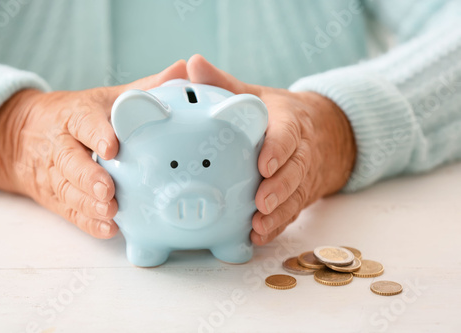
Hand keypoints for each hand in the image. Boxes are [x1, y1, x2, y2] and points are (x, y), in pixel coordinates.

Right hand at [0, 60, 187, 238]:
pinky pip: (69, 211)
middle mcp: (61, 145)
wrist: (22, 136)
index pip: (82, 123)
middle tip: (109, 190)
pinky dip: (87, 222)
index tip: (112, 147)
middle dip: (88, 177)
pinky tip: (108, 228)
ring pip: (68, 190)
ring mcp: (55, 173)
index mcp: (73, 116)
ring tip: (111, 212)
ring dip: (88, 204)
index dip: (96, 135)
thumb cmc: (77, 116)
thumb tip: (184, 70)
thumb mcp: (105, 98)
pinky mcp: (55, 197)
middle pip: (70, 162)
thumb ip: (144, 88)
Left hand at [187, 55, 355, 244]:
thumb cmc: (279, 115)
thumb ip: (226, 83)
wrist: (323, 133)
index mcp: (290, 122)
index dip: (279, 149)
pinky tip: (258, 237)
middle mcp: (301, 151)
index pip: (289, 133)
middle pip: (296, 171)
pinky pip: (292, 213)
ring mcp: (303, 176)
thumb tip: (193, 63)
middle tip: (261, 203)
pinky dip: (277, 226)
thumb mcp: (256, 95)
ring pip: (296, 197)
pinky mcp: (300, 195)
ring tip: (258, 227)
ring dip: (279, 215)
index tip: (265, 163)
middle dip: (280, 188)